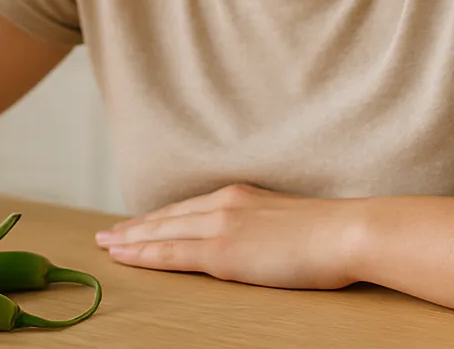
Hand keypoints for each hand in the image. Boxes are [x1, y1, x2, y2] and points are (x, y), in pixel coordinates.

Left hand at [94, 183, 366, 289]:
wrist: (347, 232)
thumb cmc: (333, 233)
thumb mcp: (291, 222)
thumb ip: (267, 228)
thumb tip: (262, 243)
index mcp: (243, 196)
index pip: (190, 207)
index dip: (161, 216)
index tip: (139, 222)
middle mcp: (225, 204)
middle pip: (169, 216)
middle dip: (136, 226)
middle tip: (108, 234)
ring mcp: (221, 226)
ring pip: (163, 232)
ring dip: (131, 239)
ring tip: (106, 245)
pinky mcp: (222, 252)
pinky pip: (172, 254)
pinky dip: (143, 254)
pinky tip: (123, 257)